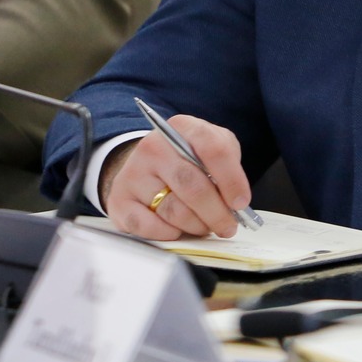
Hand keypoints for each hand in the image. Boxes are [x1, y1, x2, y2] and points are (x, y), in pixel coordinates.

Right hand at [100, 118, 249, 239]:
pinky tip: (177, 228)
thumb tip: (237, 201)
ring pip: (174, 211)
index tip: (241, 202)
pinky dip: (170, 234)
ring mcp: (133, 173)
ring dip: (196, 225)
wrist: (146, 166)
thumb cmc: (186, 159)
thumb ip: (228, 164)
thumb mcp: (211, 146)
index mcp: (182, 127)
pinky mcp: (120, 201)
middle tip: (227, 226)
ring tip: (203, 225)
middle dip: (217, 213)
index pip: (213, 149)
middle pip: (193, 186)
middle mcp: (154, 147)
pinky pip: (150, 227)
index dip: (232, 179)